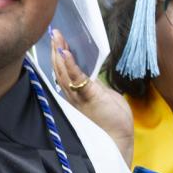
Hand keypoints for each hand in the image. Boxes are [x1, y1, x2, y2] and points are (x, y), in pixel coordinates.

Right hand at [50, 30, 133, 162]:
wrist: (118, 140)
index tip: (57, 39)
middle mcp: (73, 94)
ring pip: (64, 71)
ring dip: (60, 52)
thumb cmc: (113, 122)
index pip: (64, 71)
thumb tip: (91, 77)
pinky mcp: (87, 97)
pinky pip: (76, 79)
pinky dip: (70, 65)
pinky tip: (65, 53)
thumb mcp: (103, 97)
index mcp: (77, 93)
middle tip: (53, 31)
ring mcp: (78, 96)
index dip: (60, 55)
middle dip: (56, 49)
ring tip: (57, 37)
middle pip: (60, 68)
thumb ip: (94, 86)